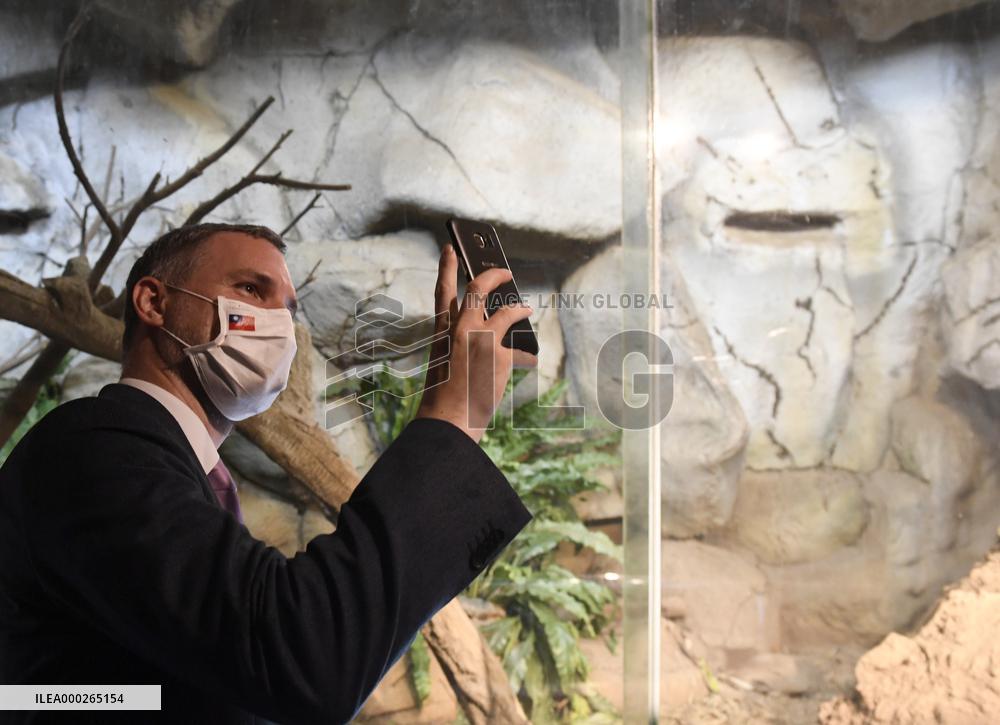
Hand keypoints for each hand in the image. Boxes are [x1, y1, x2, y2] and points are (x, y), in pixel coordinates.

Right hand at [415, 244, 537, 442]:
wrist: (448, 420)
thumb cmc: (446, 396)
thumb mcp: (446, 363)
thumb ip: (462, 343)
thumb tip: (493, 333)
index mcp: (441, 332)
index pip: (441, 292)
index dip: (446, 268)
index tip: (450, 249)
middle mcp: (460, 329)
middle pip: (477, 288)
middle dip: (493, 274)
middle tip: (504, 270)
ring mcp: (481, 339)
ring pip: (506, 311)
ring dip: (518, 307)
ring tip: (526, 308)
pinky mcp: (499, 355)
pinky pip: (520, 346)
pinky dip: (526, 348)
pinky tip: (531, 348)